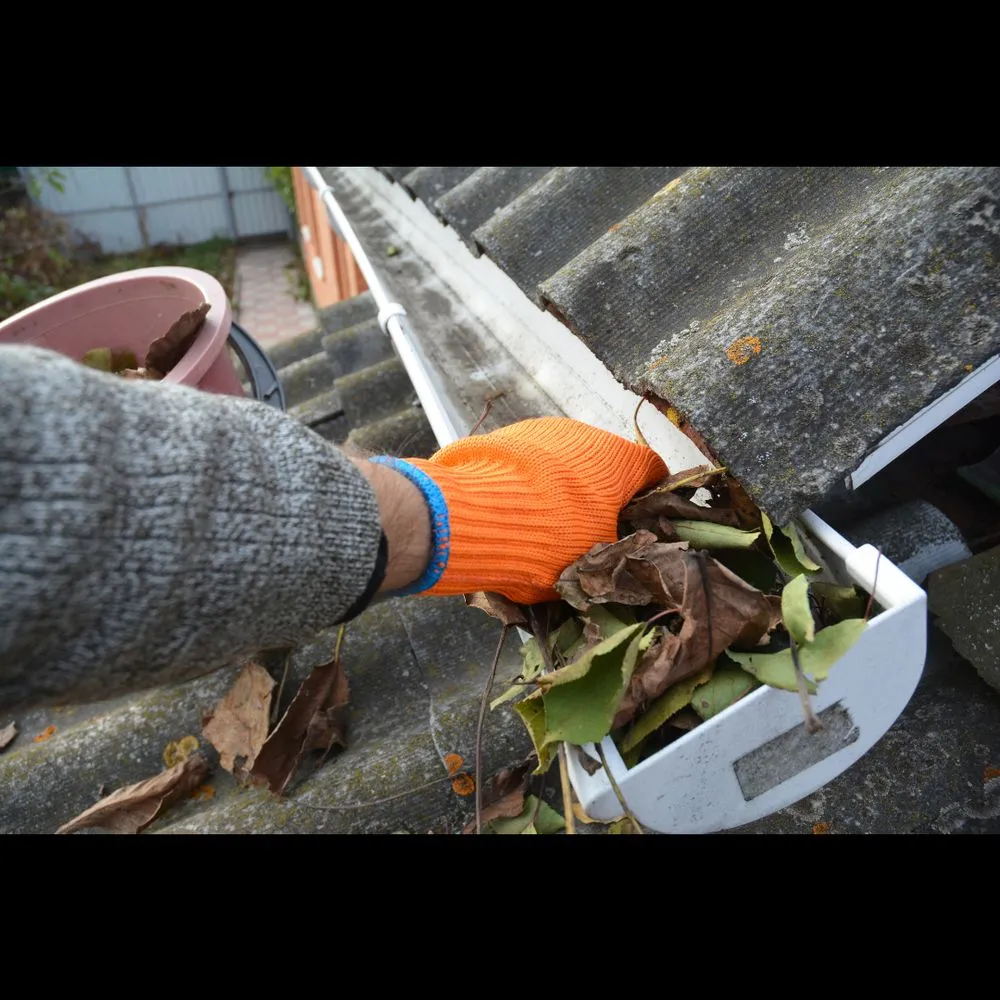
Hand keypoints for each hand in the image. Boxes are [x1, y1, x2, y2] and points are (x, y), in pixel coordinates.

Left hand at [372, 417, 667, 603]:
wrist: (471, 516)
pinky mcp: (502, 436)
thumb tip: (620, 555)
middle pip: (605, 466)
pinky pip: (527, 462)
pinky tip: (511, 512)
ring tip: (542, 527)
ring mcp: (541, 430)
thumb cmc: (549, 540)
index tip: (641, 525)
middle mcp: (585, 434)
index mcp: (620, 460)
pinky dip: (527, 484)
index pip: (654, 472)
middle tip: (588, 535)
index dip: (652, 500)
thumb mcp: (594, 561)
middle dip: (601, 497)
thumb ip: (614, 552)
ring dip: (562, 489)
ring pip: (564, 462)